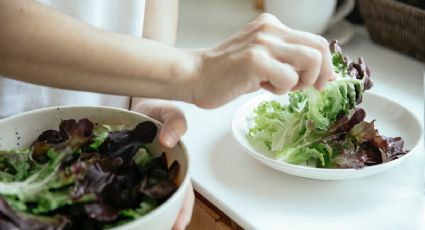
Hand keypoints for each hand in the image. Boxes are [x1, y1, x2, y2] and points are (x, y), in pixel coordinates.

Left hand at [131, 99, 193, 229]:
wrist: (134, 106)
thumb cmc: (156, 111)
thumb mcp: (169, 112)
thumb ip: (175, 122)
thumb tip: (169, 141)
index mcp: (174, 166)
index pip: (183, 192)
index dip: (182, 209)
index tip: (178, 225)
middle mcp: (157, 175)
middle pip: (164, 203)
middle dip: (163, 219)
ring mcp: (139, 176)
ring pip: (143, 201)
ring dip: (143, 215)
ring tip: (135, 227)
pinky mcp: (123, 174)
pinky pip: (122, 190)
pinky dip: (120, 202)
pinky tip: (112, 211)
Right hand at [189, 13, 336, 108]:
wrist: (196, 75)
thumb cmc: (227, 73)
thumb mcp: (261, 58)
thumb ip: (284, 59)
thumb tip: (314, 73)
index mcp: (272, 26)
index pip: (315, 41)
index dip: (326, 64)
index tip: (321, 82)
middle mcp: (270, 29)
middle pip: (320, 48)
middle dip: (322, 74)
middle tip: (312, 89)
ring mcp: (263, 43)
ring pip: (311, 60)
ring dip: (303, 81)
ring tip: (282, 87)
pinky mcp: (255, 60)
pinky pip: (289, 78)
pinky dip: (281, 90)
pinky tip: (262, 88)